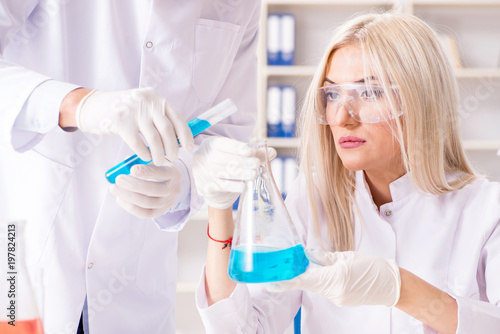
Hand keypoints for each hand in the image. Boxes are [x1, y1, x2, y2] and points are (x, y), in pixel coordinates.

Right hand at [76, 87, 193, 165]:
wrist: (93, 106)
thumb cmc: (123, 111)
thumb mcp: (143, 107)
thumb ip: (159, 118)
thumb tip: (178, 139)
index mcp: (156, 98)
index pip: (177, 118)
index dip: (185, 135)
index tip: (189, 148)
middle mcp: (147, 102)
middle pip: (167, 130)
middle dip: (173, 148)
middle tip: (173, 158)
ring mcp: (133, 111)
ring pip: (154, 139)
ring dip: (159, 154)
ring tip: (159, 161)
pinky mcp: (121, 123)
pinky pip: (138, 143)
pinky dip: (144, 153)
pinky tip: (145, 157)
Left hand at [109, 163, 182, 218]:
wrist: (170, 184)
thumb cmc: (158, 168)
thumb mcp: (154, 161)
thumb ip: (141, 161)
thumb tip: (125, 164)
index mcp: (173, 173)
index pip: (161, 173)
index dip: (146, 172)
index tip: (132, 169)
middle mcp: (173, 189)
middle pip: (153, 190)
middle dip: (134, 185)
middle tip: (118, 179)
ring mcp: (167, 203)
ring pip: (147, 203)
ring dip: (128, 196)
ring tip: (114, 188)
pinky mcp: (160, 212)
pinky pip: (144, 213)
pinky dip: (130, 207)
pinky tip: (120, 199)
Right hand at [193, 137, 275, 209]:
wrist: (207, 180)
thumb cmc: (225, 161)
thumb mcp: (233, 151)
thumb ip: (253, 151)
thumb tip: (272, 152)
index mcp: (212, 144)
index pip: (224, 144)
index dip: (236, 147)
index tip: (248, 150)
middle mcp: (207, 157)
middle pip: (228, 159)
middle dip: (244, 162)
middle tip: (256, 164)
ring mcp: (206, 172)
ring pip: (228, 173)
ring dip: (243, 174)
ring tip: (253, 174)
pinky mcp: (208, 186)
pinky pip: (226, 187)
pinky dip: (237, 186)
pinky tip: (245, 185)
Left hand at [268, 250, 400, 306]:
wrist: (392, 285)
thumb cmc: (372, 267)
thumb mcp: (347, 256)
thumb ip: (324, 257)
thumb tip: (308, 254)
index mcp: (335, 278)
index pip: (305, 280)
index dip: (287, 281)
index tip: (272, 282)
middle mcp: (335, 292)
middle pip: (309, 284)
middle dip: (298, 276)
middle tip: (286, 268)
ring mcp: (338, 298)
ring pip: (317, 287)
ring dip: (311, 277)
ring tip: (310, 265)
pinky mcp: (342, 300)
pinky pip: (326, 290)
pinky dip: (322, 281)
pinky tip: (326, 273)